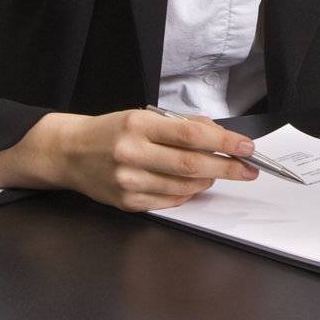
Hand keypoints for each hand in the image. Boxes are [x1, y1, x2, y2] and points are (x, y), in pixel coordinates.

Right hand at [0, 109, 259, 211]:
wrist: (71, 152)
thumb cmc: (113, 130)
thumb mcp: (145, 116)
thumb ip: (181, 126)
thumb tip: (219, 137)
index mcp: (139, 125)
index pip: (191, 135)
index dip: (224, 141)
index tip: (247, 146)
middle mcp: (132, 154)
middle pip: (191, 165)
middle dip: (227, 168)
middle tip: (249, 170)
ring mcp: (128, 182)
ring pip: (183, 188)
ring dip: (207, 182)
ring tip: (216, 174)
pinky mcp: (127, 203)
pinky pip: (169, 202)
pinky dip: (187, 194)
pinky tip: (191, 185)